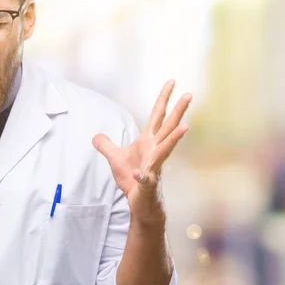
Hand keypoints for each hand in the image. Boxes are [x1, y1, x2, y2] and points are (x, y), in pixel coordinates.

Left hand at [93, 80, 190, 221]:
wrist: (140, 203)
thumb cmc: (132, 179)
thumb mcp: (114, 158)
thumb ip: (105, 145)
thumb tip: (95, 136)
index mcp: (148, 141)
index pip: (157, 115)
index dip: (163, 98)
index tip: (172, 81)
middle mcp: (155, 151)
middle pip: (168, 127)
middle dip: (178, 110)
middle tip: (189, 94)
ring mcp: (154, 167)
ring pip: (165, 150)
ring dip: (174, 139)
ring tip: (185, 127)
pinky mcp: (147, 185)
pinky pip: (145, 179)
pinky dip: (142, 176)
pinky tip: (139, 174)